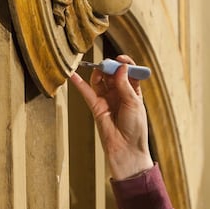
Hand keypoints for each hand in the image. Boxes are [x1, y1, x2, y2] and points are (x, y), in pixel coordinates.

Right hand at [70, 55, 153, 179]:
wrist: (126, 149)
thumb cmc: (136, 128)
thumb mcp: (134, 103)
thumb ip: (125, 85)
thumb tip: (121, 67)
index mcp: (133, 91)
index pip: (129, 71)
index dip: (125, 63)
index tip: (120, 59)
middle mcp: (119, 93)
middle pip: (113, 73)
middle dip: (110, 66)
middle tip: (107, 65)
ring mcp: (107, 99)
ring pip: (100, 81)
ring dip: (98, 72)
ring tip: (98, 70)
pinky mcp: (96, 107)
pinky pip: (87, 93)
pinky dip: (79, 84)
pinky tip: (73, 75)